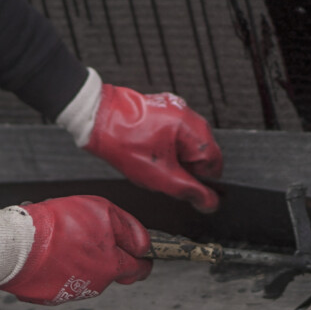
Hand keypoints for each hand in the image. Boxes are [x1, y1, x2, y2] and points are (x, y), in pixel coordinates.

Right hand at [0, 196, 151, 305]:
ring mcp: (71, 293)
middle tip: (92, 235)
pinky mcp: (49, 295)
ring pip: (86, 274)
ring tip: (64, 239)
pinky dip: (60, 266)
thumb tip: (145, 245)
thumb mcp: (104, 212)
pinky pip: (62, 279)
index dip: (143, 258)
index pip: (139, 269)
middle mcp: (95, 285)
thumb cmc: (58, 227)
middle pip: (111, 270)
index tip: (141, 253)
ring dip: (81, 259)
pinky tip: (50, 251)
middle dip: (107, 255)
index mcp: (112, 267)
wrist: (17, 245)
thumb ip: (130, 229)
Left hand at [85, 85, 223, 212]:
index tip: (184, 187)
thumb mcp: (159, 176)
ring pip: (187, 142)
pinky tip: (147, 148)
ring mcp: (176, 107)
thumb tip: (211, 203)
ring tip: (151, 160)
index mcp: (193, 128)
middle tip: (163, 174)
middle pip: (202, 151)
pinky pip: (174, 131)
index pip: (215, 163)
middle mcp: (189, 113)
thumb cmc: (124, 143)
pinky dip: (165, 144)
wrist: (96, 116)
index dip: (200, 180)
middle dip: (186, 168)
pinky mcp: (162, 107)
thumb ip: (189, 191)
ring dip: (175, 157)